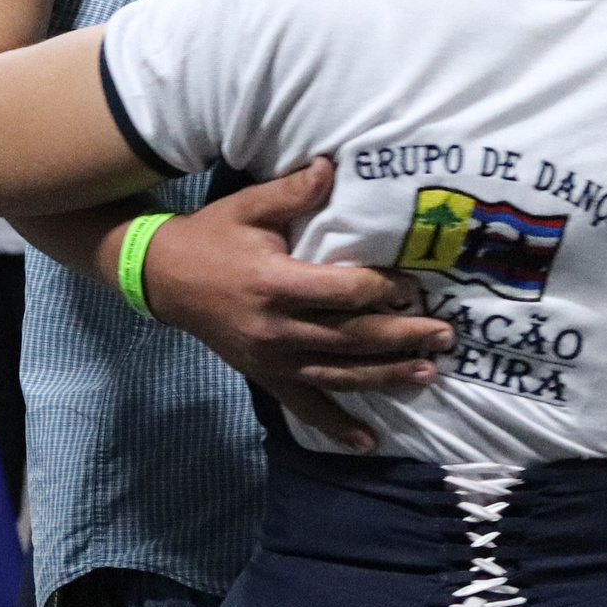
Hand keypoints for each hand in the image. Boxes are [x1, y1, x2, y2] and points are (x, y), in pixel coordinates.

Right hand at [138, 158, 452, 452]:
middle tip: (445, 335)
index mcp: (276, 284)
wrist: (162, 278)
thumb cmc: (212, 236)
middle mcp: (277, 330)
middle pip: (350, 338)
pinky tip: (367, 441)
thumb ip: (293, 191)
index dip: (384, 290)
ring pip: (338, 375)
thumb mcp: (248, 206)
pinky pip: (304, 406)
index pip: (343, 293)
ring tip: (427, 374)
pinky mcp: (264, 377)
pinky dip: (336, 426)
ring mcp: (270, 360)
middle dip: (402, 338)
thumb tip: (333, 165)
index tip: (416, 287)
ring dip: (385, 378)